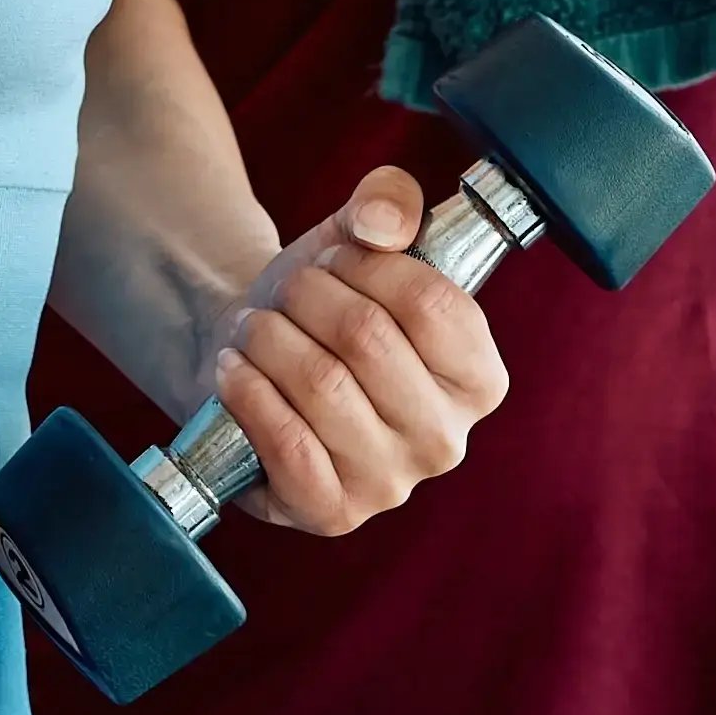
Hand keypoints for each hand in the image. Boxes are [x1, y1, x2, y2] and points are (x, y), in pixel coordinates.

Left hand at [201, 170, 507, 533]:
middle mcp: (446, 441)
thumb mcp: (360, 237)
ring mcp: (390, 484)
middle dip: (308, 295)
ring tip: (254, 326)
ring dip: (269, 338)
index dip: (370, 265)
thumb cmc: (321, 304)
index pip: (434, 305)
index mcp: (479, 379)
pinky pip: (287, 443)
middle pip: (368, 339)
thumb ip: (389, 202)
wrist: (252, 358)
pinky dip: (248, 391)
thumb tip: (382, 224)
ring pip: (321, 384)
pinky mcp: (331, 513)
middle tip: (287, 290)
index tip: (337, 255)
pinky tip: (236, 369)